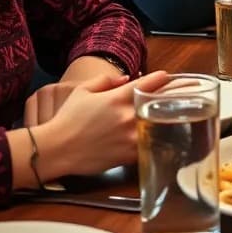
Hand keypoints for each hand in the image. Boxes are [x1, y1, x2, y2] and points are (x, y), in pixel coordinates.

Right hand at [35, 70, 169, 178]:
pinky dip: (154, 141)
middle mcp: (127, 115)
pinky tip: (157, 138)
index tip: (165, 79)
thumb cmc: (68, 119)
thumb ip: (106, 80)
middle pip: (161, 103)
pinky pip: (149, 146)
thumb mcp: (82, 91)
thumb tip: (126, 77)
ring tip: (170, 117)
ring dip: (164, 121)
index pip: (152, 83)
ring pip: (159, 126)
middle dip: (169, 98)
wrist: (56, 149)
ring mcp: (129, 136)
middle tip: (176, 97)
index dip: (162, 79)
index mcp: (118, 97)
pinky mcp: (128, 155)